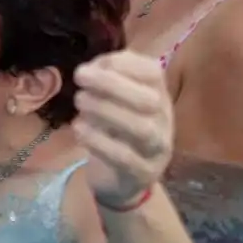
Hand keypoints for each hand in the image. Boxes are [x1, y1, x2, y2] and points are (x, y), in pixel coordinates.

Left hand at [74, 51, 173, 210]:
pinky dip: (99, 141)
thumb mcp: (114, 99)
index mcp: (158, 95)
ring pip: (142, 129)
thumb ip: (107, 77)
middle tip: (80, 77)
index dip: (124, 63)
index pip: (153, 72)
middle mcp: (163, 120)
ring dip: (105, 110)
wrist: (124, 179)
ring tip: (79, 102)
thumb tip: (93, 67)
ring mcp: (157, 149)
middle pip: (149, 99)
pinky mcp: (142, 173)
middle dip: (111, 84)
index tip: (95, 63)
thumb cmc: (116, 129)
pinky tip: (79, 128)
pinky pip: (125, 158)